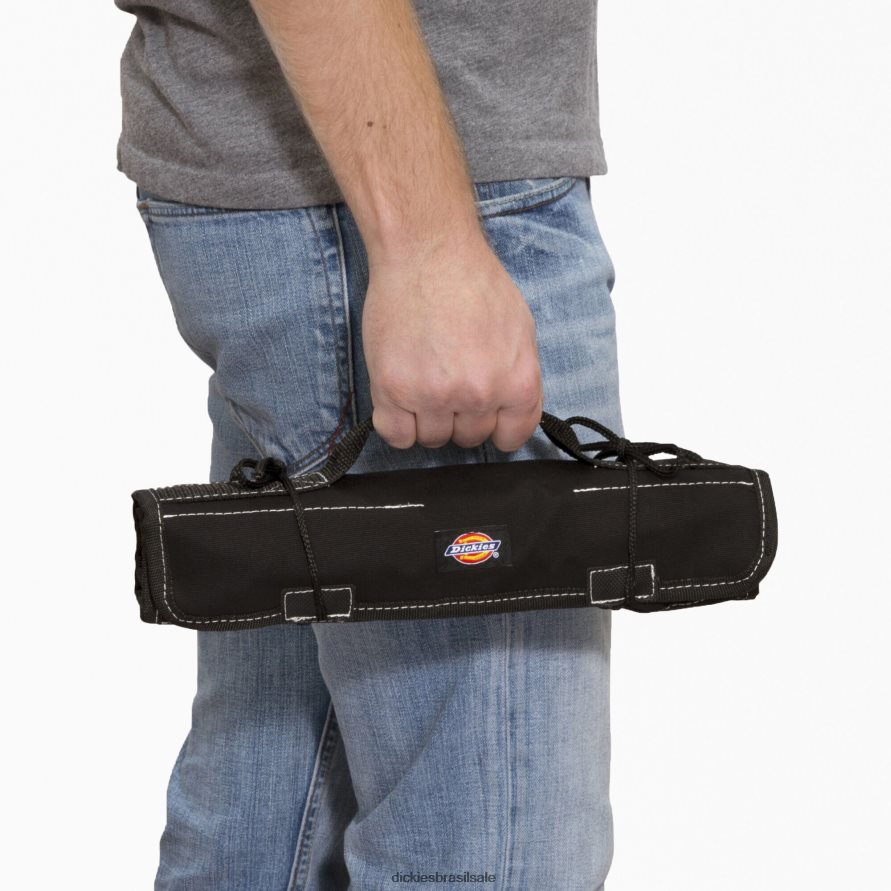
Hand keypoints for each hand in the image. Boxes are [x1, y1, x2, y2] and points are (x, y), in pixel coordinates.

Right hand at [362, 227, 543, 451]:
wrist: (427, 251)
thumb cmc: (472, 281)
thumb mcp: (520, 329)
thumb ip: (517, 376)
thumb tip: (509, 411)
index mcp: (517, 381)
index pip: (511, 437)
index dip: (496, 427)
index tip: (485, 417)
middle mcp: (479, 394)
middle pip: (469, 437)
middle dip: (460, 415)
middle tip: (448, 379)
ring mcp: (434, 395)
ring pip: (432, 438)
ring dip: (427, 417)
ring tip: (423, 378)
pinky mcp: (393, 390)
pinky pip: (396, 435)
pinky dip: (397, 424)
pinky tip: (401, 398)